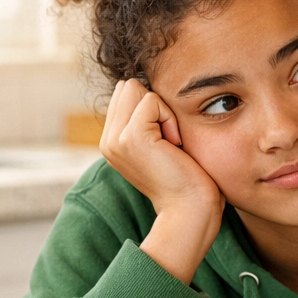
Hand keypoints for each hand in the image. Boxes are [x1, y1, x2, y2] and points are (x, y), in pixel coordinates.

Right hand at [100, 79, 223, 282]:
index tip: (166, 140)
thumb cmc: (187, 179)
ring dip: (162, 111)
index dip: (152, 108)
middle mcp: (107, 140)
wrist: (190, 210)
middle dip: (155, 105)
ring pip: (137, 89)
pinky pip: (151, 100)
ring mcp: (115, 139)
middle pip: (128, 87)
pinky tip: (173, 145)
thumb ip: (147, 121)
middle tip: (168, 141)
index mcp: (112, 142)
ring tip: (170, 143)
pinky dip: (169, 117)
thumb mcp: (160, 145)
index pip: (125, 93)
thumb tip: (146, 87)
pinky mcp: (131, 138)